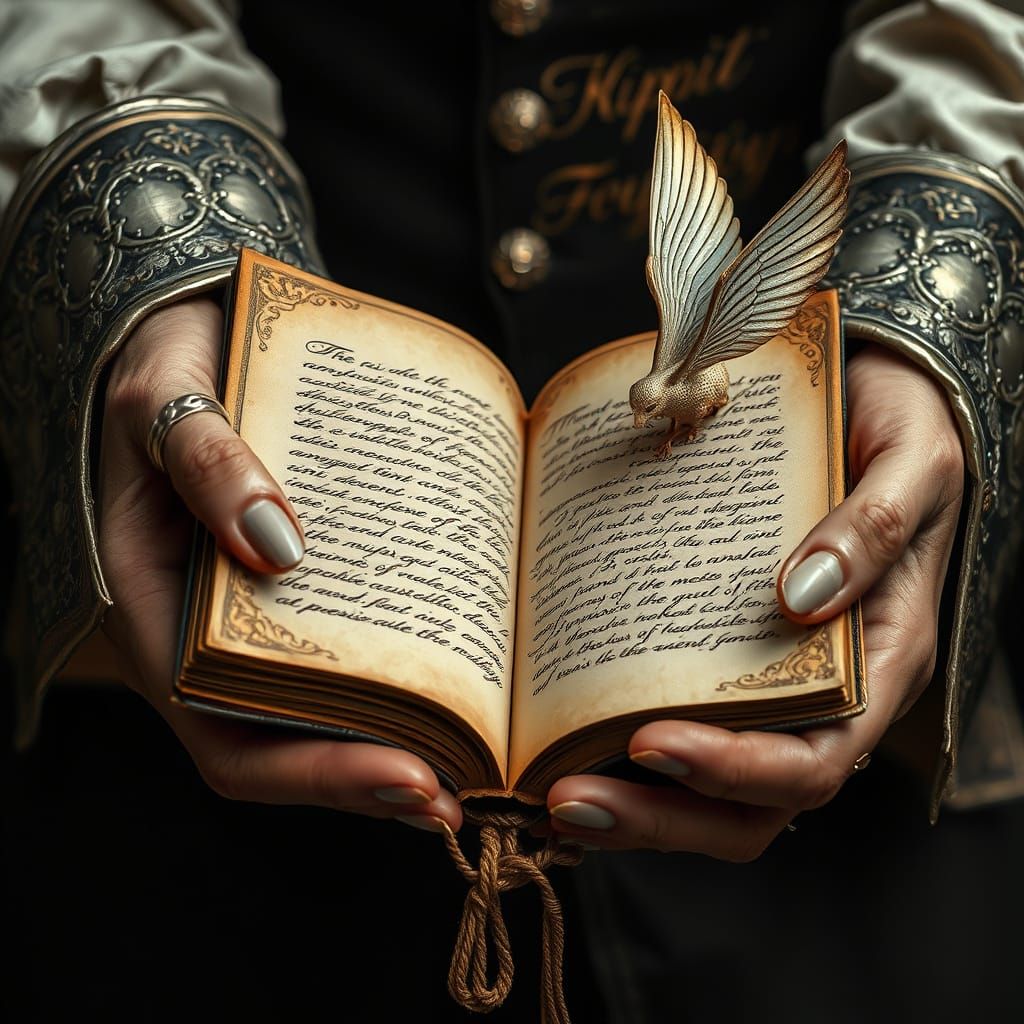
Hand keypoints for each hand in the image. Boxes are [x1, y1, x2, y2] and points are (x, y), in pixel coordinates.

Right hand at [98, 295, 461, 832]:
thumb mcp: (163, 400)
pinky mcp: (296, 579)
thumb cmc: (161, 367)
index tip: (411, 778)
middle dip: (373, 774)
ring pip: (323, 704)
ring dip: (397, 734)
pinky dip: (398, 666)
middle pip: (285, 742)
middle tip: (467, 784)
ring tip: (480, 743)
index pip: (226, 736)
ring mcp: (253, 610)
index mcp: (154, 615)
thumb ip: (208, 463)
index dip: (315, 774)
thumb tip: (276, 542)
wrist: (188, 336)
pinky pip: (348, 640)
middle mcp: (203, 633)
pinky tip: (462, 661)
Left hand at [546, 343, 962, 855]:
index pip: (814, 759)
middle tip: (566, 795)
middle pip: (753, 804)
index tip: (648, 742)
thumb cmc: (898, 430)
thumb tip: (800, 597)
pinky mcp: (731, 656)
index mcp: (881, 663)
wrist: (873, 402)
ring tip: (547, 789)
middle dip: (661, 816)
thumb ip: (871, 529)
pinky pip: (685, 725)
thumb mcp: (908, 463)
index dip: (735, 769)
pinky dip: (625, 753)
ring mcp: (776, 679)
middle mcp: (828, 690)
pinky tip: (563, 739)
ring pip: (712, 790)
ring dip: (632, 804)